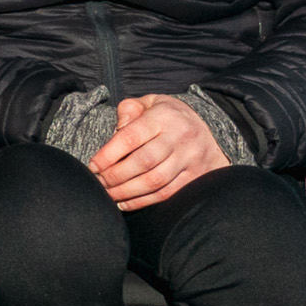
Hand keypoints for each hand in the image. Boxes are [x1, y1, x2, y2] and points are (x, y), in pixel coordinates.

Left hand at [93, 94, 230, 210]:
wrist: (212, 130)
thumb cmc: (170, 116)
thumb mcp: (150, 102)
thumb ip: (129, 110)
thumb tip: (116, 130)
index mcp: (163, 116)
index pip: (130, 137)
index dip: (108, 154)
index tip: (93, 165)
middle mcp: (179, 137)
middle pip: (143, 162)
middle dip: (115, 176)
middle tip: (98, 182)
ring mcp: (189, 159)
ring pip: (155, 181)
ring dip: (127, 192)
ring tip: (109, 194)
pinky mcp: (195, 177)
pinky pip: (167, 194)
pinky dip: (143, 201)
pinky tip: (126, 203)